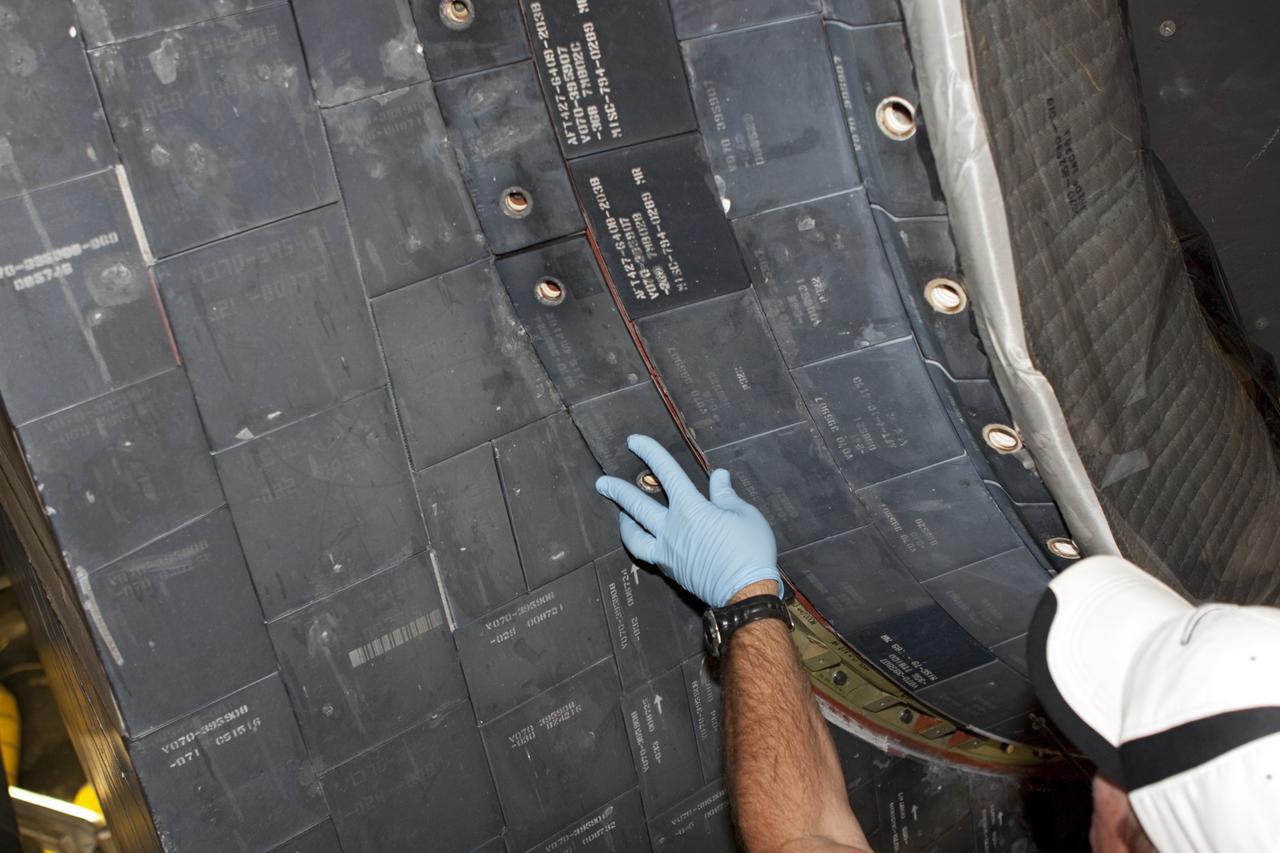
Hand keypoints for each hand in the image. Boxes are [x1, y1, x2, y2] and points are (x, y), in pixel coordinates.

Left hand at [594, 434, 781, 606]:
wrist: (745, 593)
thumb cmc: (749, 550)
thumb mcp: (744, 514)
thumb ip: (726, 494)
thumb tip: (719, 476)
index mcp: (690, 508)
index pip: (666, 472)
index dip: (649, 452)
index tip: (634, 441)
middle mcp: (671, 528)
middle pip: (637, 505)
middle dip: (617, 491)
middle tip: (602, 483)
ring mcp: (667, 551)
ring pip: (634, 535)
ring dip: (623, 522)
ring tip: (619, 515)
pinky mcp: (670, 570)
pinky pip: (647, 554)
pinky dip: (641, 543)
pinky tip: (644, 540)